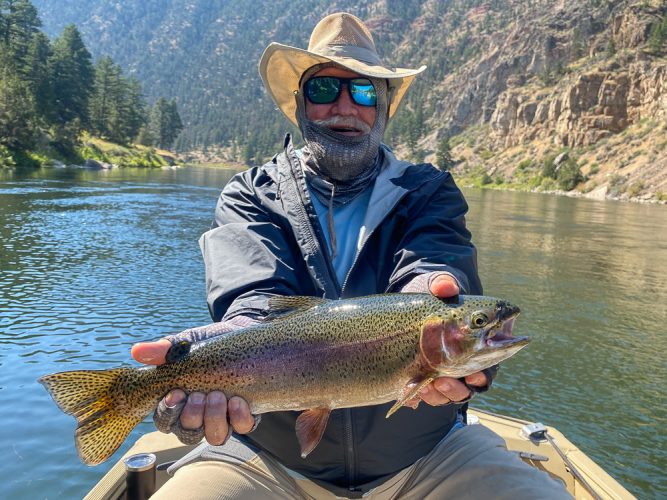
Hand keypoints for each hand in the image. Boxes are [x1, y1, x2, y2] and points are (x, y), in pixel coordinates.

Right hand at [131, 340, 256, 444]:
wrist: (239, 333)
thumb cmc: (207, 343)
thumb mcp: (185, 344)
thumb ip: (163, 350)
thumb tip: (136, 351)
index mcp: (178, 403)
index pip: (165, 422)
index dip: (168, 413)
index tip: (175, 393)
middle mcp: (198, 417)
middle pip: (188, 434)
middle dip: (193, 416)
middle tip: (199, 395)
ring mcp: (222, 418)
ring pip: (215, 436)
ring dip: (214, 419)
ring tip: (218, 396)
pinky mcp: (244, 414)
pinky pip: (242, 427)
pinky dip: (239, 417)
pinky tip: (238, 400)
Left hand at [417, 273, 488, 404]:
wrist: (413, 298)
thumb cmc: (435, 293)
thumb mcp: (437, 285)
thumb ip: (444, 285)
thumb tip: (446, 287)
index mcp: (477, 341)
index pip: (489, 365)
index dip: (483, 375)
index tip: (474, 374)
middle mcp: (465, 359)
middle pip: (470, 386)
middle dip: (458, 390)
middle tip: (443, 383)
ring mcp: (446, 369)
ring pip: (448, 394)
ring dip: (439, 395)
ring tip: (426, 386)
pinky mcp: (425, 374)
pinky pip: (426, 393)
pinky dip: (419, 394)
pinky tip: (408, 389)